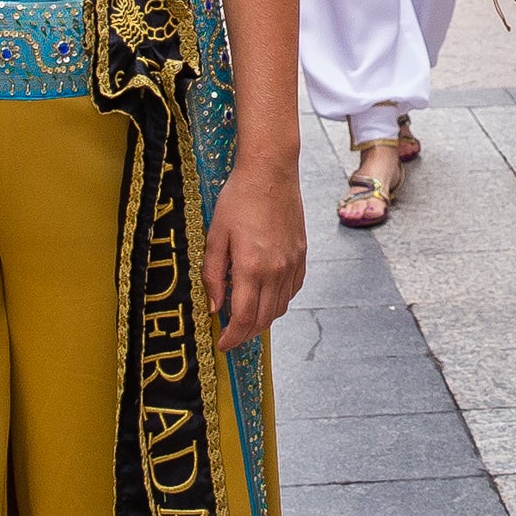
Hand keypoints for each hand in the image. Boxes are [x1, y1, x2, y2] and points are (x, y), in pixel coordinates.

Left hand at [204, 162, 307, 342]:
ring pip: (280, 308)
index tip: (221, 344)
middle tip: (230, 336)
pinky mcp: (301, 256)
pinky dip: (278, 301)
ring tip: (245, 318)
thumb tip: (214, 307)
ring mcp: (292, 264)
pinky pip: (292, 291)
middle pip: (264, 319)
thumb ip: (213, 275)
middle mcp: (277, 270)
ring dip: (262, 320)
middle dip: (246, 334)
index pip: (244, 318)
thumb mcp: (215, 236)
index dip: (232, 337)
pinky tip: (264, 296)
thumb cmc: (238, 199)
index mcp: (252, 266)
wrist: (271, 171)